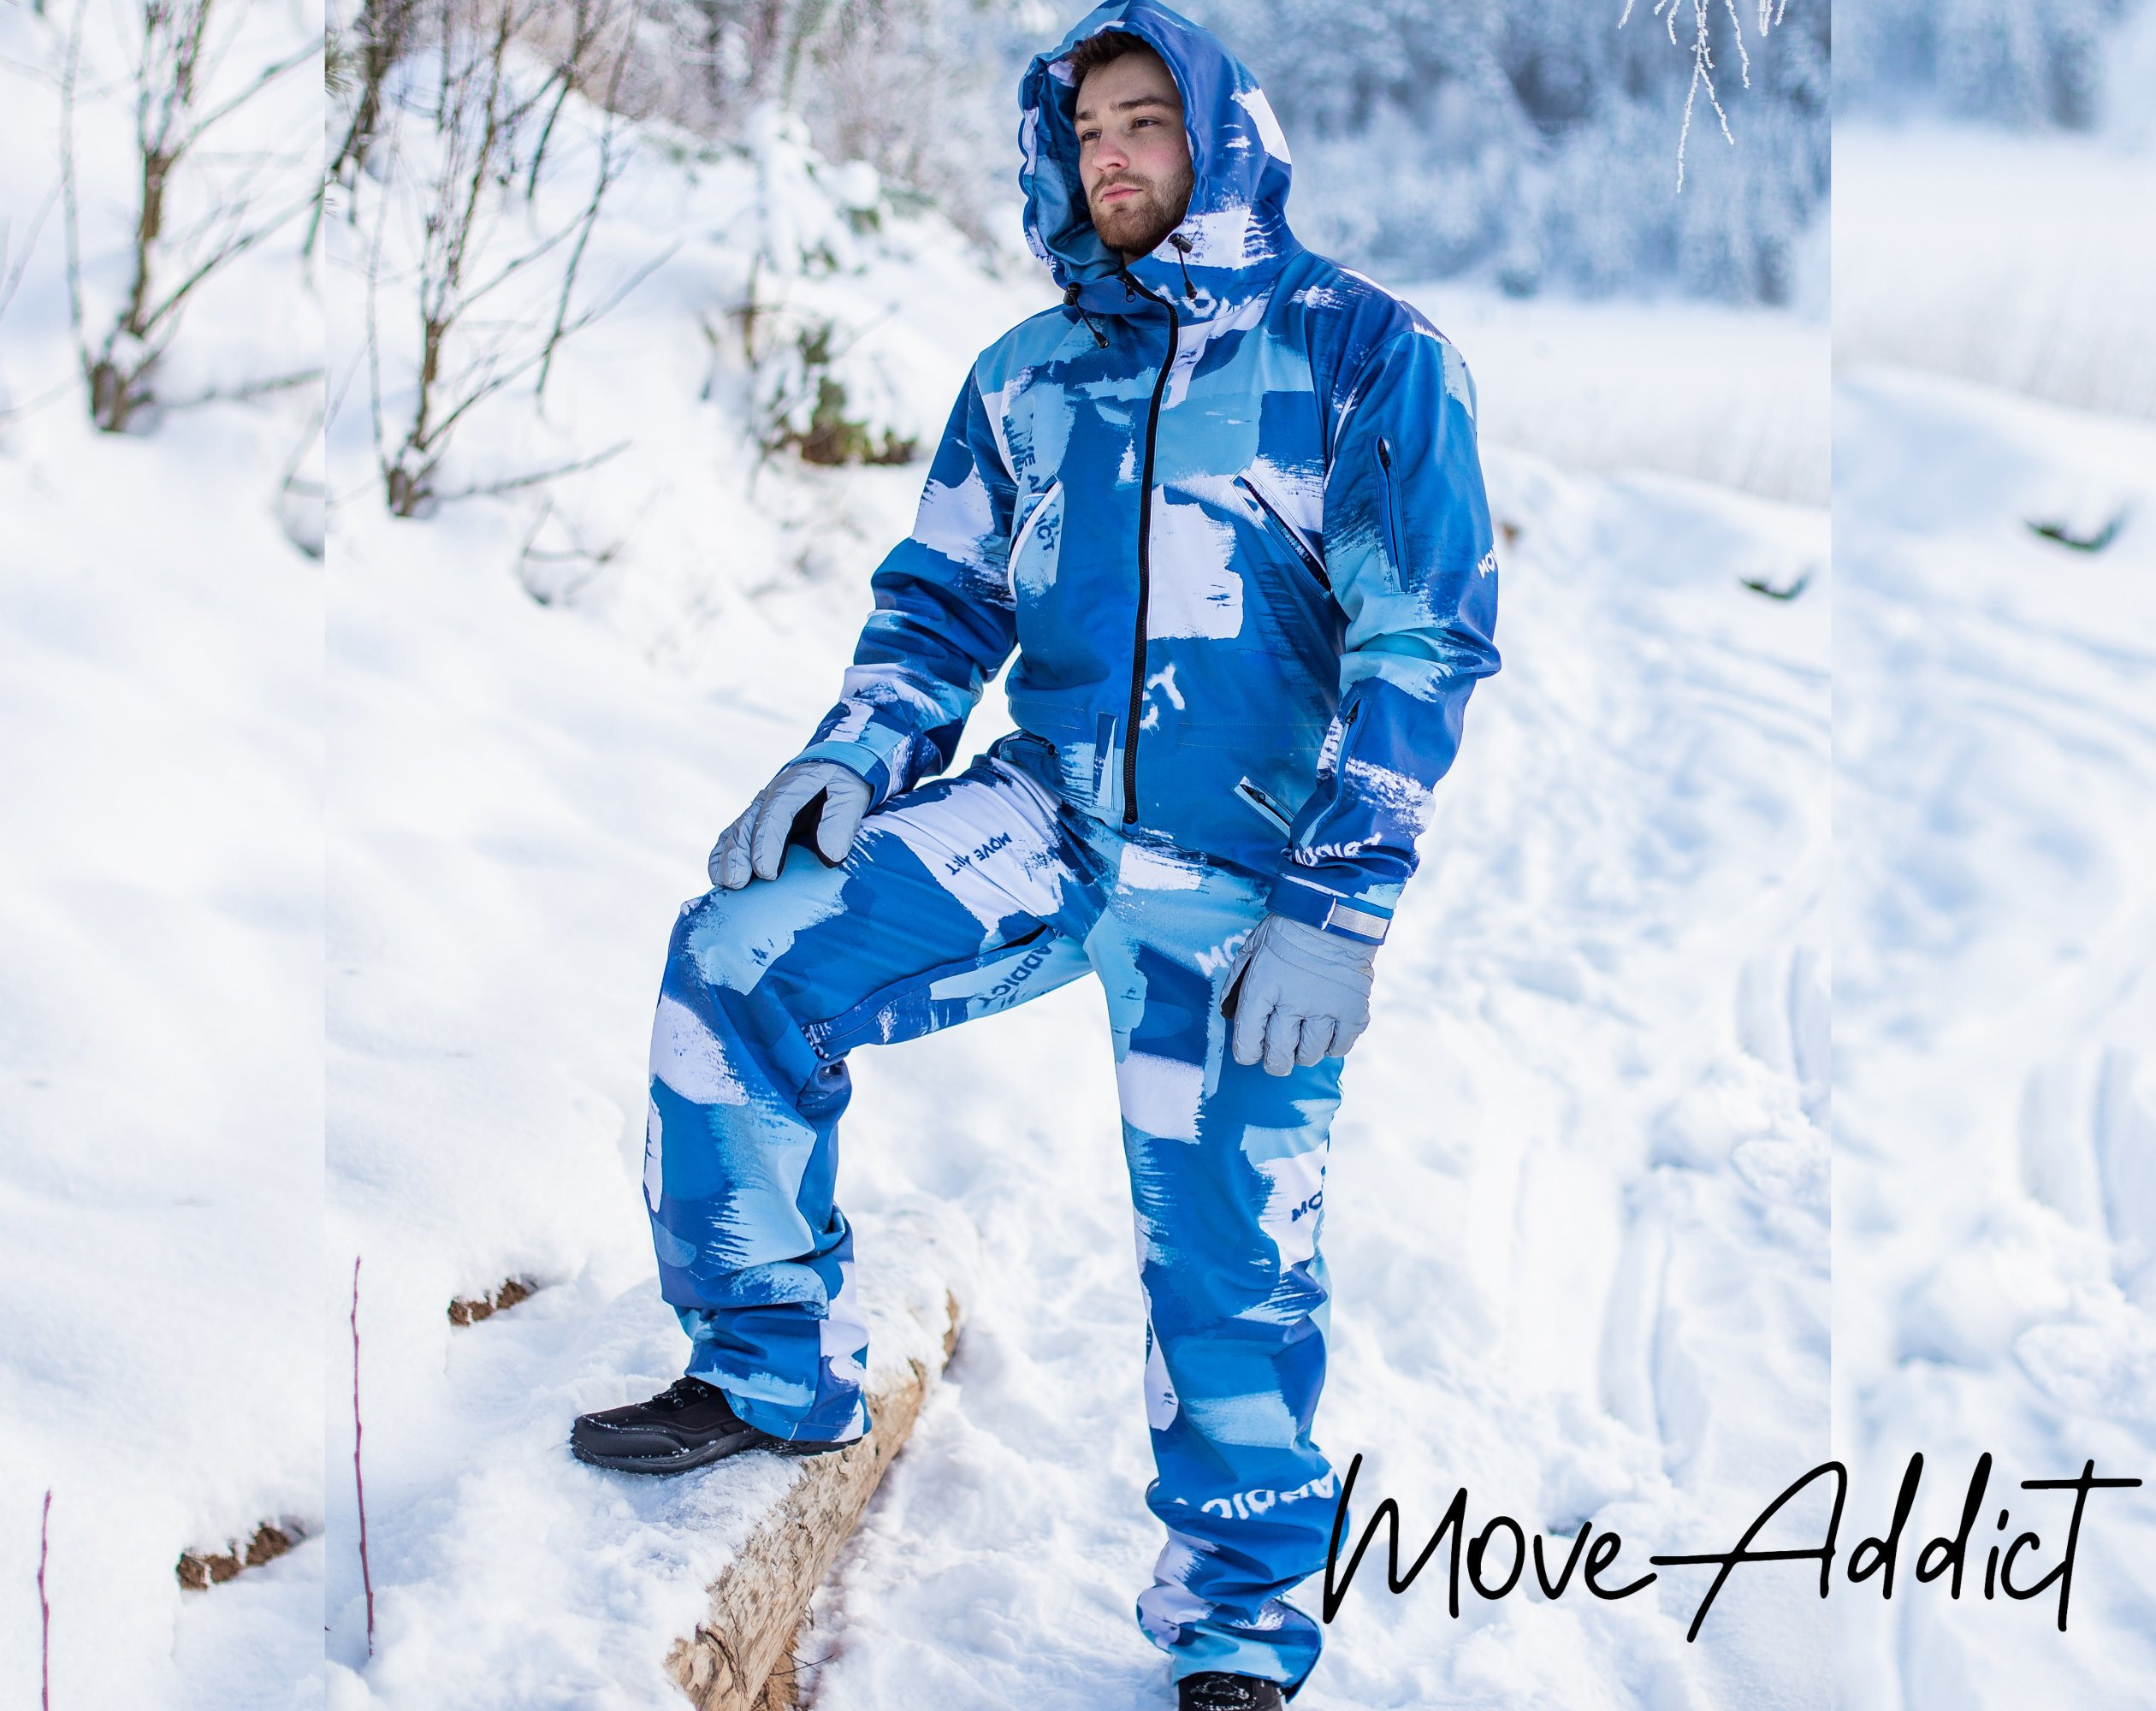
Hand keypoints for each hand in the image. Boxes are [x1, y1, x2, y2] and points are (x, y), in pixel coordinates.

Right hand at [709, 760, 872, 889]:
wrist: (832, 770)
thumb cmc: (842, 787)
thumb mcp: (851, 798)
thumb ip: (840, 824)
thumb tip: (830, 856)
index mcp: (793, 788)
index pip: (774, 815)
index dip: (767, 844)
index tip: (767, 874)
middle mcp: (768, 798)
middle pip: (747, 826)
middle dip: (739, 856)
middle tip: (737, 883)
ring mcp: (757, 810)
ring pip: (735, 833)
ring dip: (727, 859)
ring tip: (726, 884)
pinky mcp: (753, 823)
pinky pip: (731, 838)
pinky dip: (722, 856)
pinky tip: (718, 877)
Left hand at [1221, 913, 1378, 1076]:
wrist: (1335, 912)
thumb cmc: (1289, 928)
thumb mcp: (1253, 947)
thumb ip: (1237, 981)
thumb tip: (1229, 1012)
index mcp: (1262, 988)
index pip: (1248, 1042)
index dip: (1247, 1053)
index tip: (1251, 1051)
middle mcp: (1292, 1003)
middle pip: (1279, 1055)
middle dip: (1275, 1062)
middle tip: (1278, 1058)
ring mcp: (1325, 1008)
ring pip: (1310, 1055)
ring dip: (1303, 1053)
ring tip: (1303, 1040)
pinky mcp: (1353, 1010)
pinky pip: (1340, 1047)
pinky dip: (1332, 1046)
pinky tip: (1327, 1033)